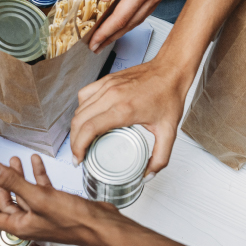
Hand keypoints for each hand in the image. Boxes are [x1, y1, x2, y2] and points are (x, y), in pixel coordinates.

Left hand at [0, 155, 121, 245]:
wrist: (101, 225)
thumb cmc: (73, 221)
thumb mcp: (38, 197)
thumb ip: (13, 182)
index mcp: (21, 226)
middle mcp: (31, 222)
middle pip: (8, 203)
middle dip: (2, 184)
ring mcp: (44, 214)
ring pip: (25, 194)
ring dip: (19, 177)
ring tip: (15, 161)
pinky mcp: (58, 207)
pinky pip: (43, 190)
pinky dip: (38, 176)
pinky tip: (37, 163)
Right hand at [69, 58, 188, 175]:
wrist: (171, 70)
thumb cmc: (169, 95)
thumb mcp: (169, 131)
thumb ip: (161, 158)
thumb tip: (148, 175)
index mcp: (124, 110)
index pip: (89, 129)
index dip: (78, 147)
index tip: (78, 159)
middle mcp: (111, 96)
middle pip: (79, 121)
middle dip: (74, 142)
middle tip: (78, 155)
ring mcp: (107, 86)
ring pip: (79, 109)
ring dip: (76, 127)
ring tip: (81, 141)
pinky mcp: (106, 80)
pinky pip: (84, 95)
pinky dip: (81, 110)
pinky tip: (87, 118)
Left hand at [88, 0, 210, 51]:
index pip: (120, 18)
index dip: (105, 32)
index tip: (94, 42)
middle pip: (129, 24)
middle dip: (111, 38)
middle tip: (96, 47)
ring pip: (138, 20)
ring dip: (121, 31)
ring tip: (107, 38)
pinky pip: (145, 11)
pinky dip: (132, 20)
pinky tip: (125, 20)